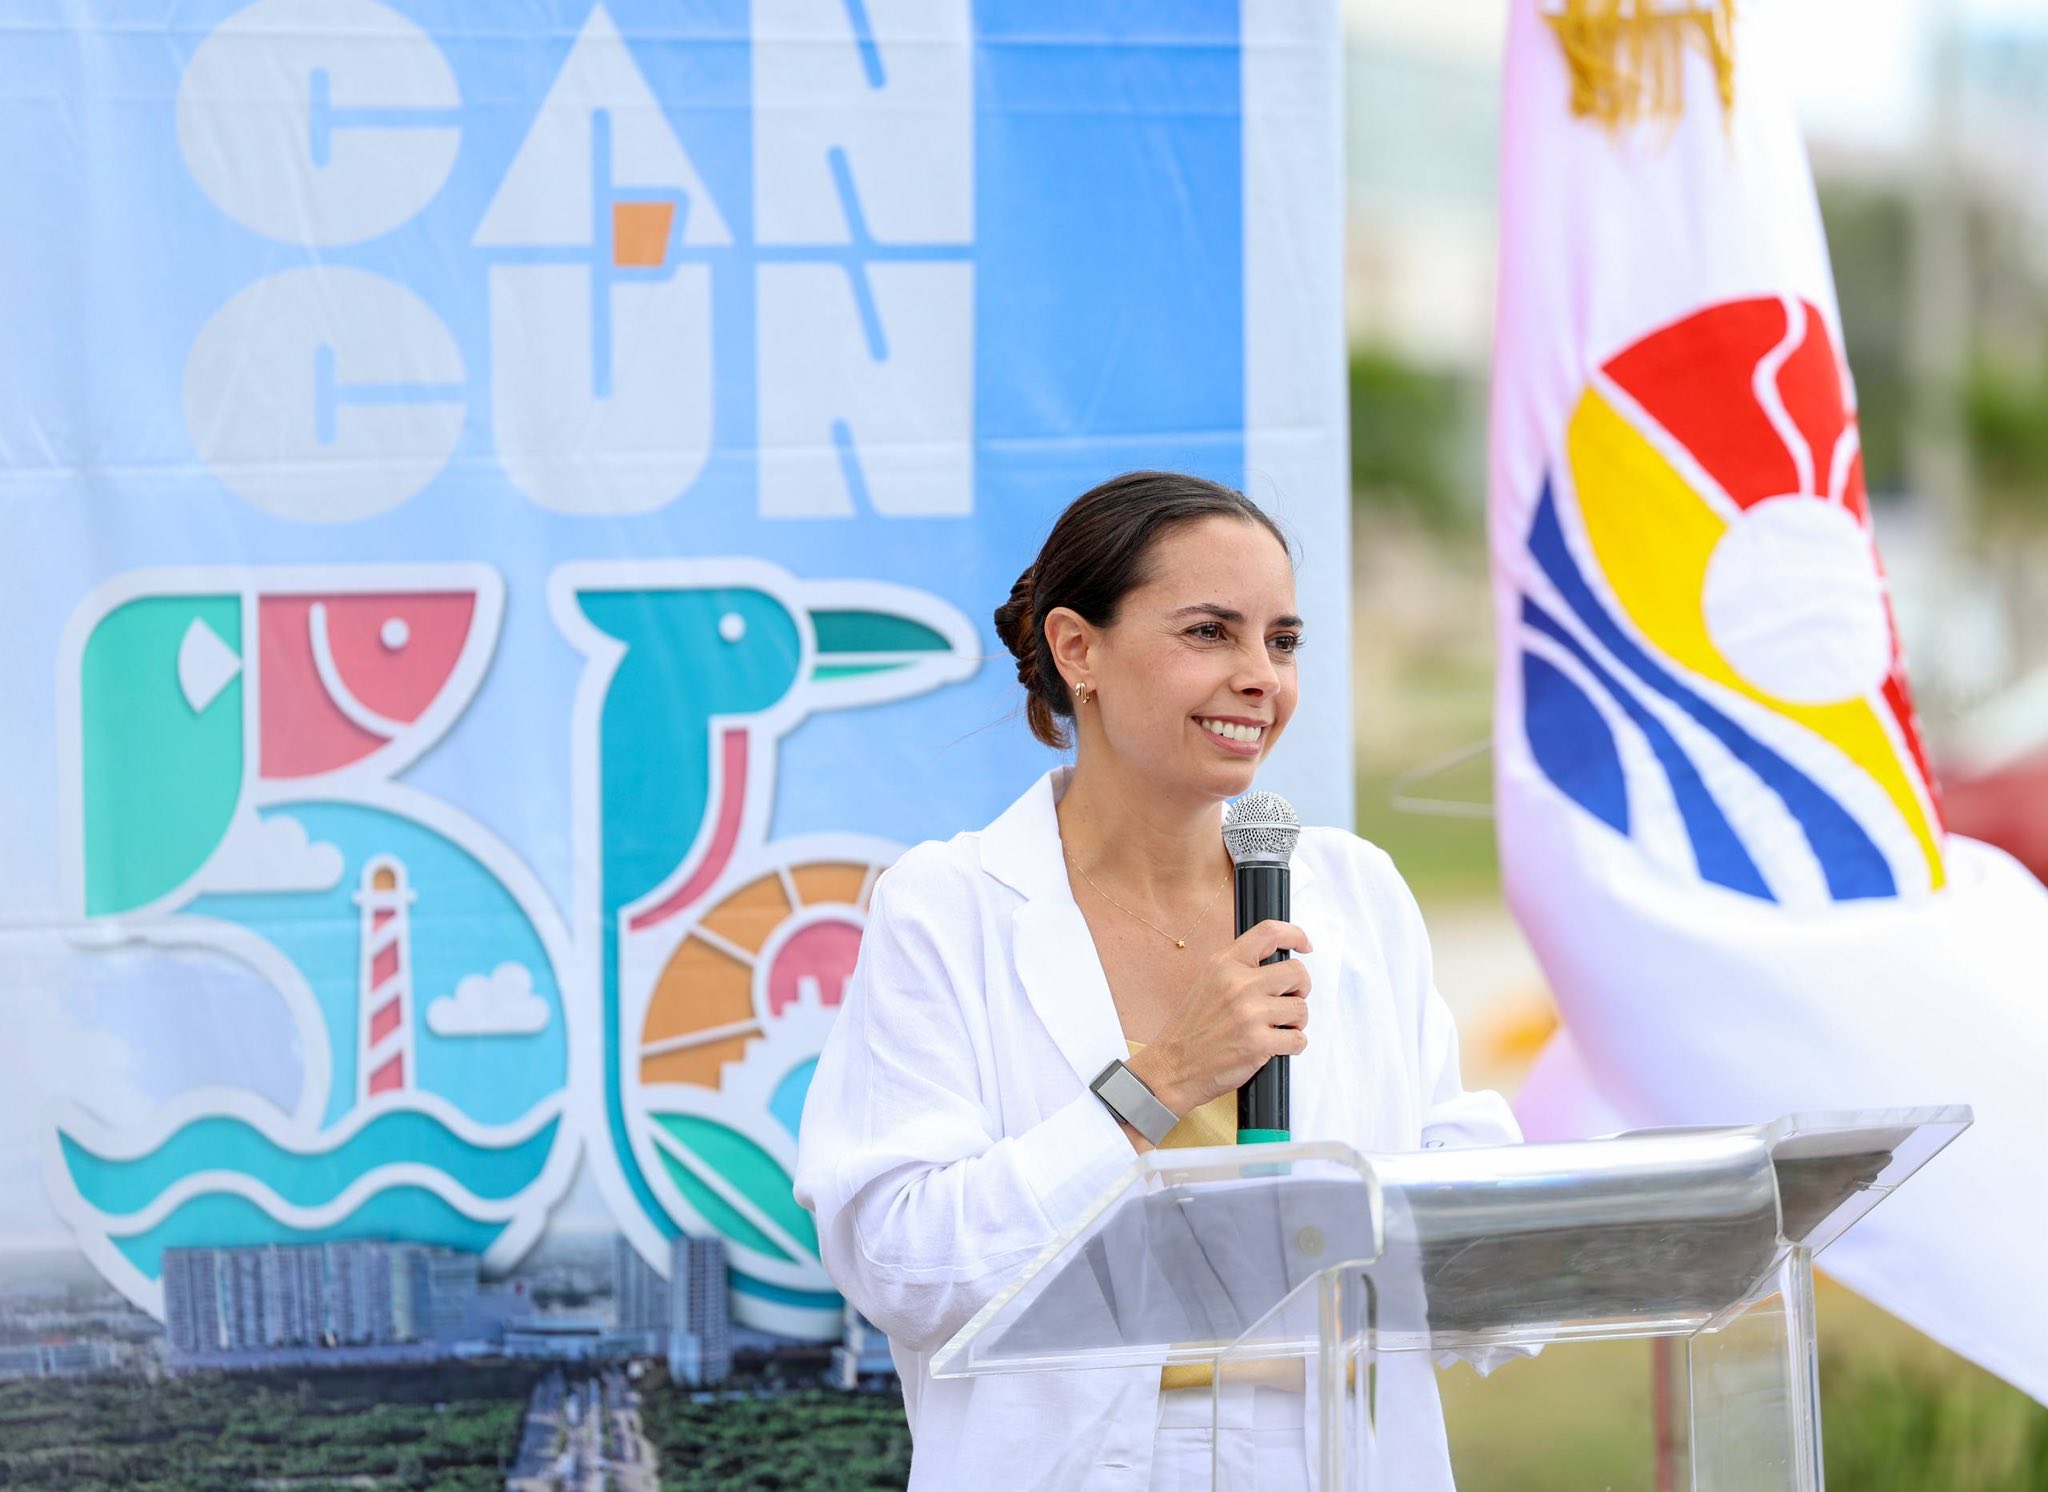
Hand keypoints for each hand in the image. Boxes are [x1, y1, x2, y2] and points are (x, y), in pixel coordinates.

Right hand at [1125, 919, 1311, 1123]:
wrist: (1172, 1067)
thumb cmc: (1190, 1029)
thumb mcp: (1208, 983)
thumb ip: (1238, 968)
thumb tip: (1276, 963)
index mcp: (1224, 964)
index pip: (1269, 933)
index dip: (1295, 935)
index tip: (1304, 946)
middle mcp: (1238, 984)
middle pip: (1297, 972)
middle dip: (1300, 989)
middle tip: (1289, 1001)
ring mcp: (1250, 1014)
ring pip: (1301, 1009)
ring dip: (1295, 1022)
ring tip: (1276, 1028)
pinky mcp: (1258, 1043)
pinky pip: (1298, 1039)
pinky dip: (1292, 1045)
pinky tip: (1274, 1046)